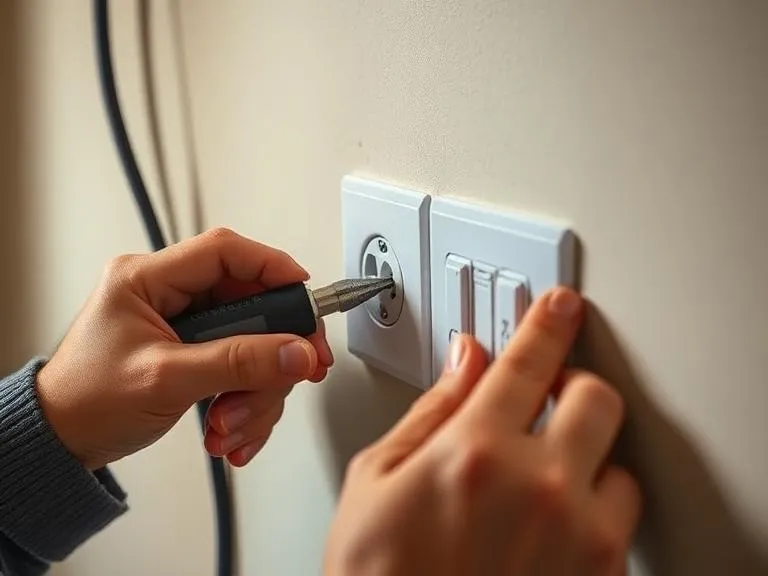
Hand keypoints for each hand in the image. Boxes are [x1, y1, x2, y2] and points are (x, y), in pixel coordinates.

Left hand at [36, 228, 332, 469]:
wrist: (63, 442)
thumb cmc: (87, 403)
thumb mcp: (166, 379)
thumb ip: (237, 363)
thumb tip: (296, 352)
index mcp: (147, 279)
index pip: (224, 251)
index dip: (272, 266)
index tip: (304, 296)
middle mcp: (169, 295)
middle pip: (250, 303)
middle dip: (270, 351)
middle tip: (292, 375)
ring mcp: (185, 325)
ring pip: (253, 341)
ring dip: (255, 389)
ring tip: (231, 424)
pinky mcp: (196, 352)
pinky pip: (241, 366)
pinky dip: (246, 400)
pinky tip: (231, 428)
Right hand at [324, 287, 640, 574]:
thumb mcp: (376, 480)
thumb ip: (429, 411)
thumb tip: (463, 361)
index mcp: (473, 452)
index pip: (529, 361)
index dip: (548, 323)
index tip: (561, 307)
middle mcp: (537, 489)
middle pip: (597, 399)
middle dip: (574, 388)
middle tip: (550, 397)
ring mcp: (577, 538)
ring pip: (618, 463)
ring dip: (586, 458)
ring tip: (543, 477)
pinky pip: (620, 522)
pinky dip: (592, 509)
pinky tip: (548, 520)